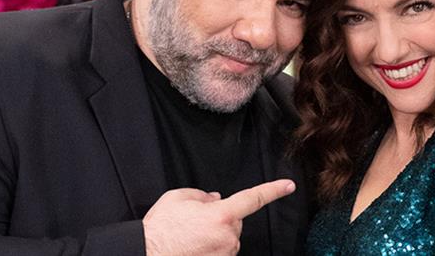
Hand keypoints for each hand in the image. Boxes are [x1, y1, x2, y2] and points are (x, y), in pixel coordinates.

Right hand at [142, 179, 295, 255]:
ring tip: (189, 238)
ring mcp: (225, 255)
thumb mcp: (177, 198)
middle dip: (221, 218)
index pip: (253, 199)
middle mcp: (228, 237)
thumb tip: (215, 199)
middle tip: (195, 222)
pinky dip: (210, 248)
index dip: (273, 190)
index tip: (289, 186)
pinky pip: (220, 252)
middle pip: (235, 222)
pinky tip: (193, 247)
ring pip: (227, 239)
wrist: (145, 254)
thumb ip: (201, 195)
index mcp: (221, 215)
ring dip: (214, 235)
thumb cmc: (160, 228)